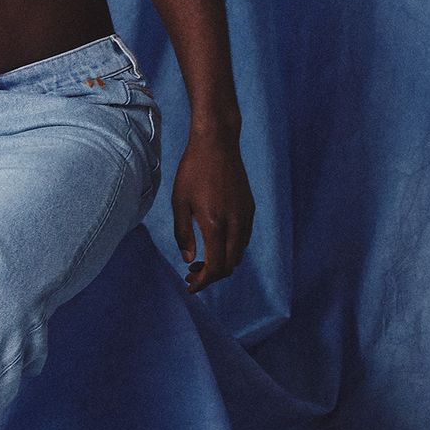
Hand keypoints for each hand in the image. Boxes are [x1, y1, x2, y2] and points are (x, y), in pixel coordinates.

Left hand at [172, 120, 254, 290]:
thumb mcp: (179, 201)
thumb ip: (183, 234)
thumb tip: (189, 259)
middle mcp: (235, 223)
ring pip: (239, 253)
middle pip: (230, 265)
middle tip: (192, 274)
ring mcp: (245, 216)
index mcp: (215, 223)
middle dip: (212, 276)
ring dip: (222, 262)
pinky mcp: (250, 208)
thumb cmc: (193, 170)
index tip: (190, 286)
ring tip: (202, 259)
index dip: (203, 282)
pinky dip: (231, 248)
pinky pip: (243, 238)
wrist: (217, 143)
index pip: (216, 267)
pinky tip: (215, 240)